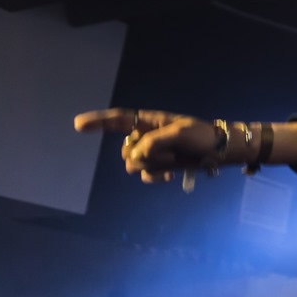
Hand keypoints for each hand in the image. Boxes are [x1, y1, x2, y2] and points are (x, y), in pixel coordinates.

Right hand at [74, 108, 220, 183]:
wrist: (218, 151)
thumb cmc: (201, 135)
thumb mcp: (180, 132)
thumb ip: (155, 141)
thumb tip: (137, 154)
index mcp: (148, 121)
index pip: (118, 120)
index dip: (98, 122)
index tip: (78, 125)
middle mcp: (145, 136)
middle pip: (126, 150)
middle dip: (145, 154)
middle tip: (170, 151)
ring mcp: (151, 152)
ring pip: (133, 164)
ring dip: (153, 165)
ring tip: (174, 158)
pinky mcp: (159, 166)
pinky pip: (144, 175)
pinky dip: (155, 177)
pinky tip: (169, 176)